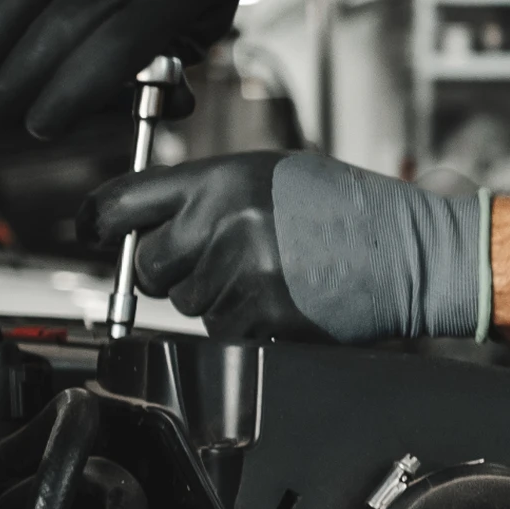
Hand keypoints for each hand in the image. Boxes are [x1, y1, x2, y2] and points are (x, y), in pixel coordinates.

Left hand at [96, 153, 484, 343]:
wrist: (413, 252)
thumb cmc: (350, 212)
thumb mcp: (273, 177)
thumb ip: (207, 195)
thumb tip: (145, 223)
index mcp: (223, 176)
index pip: (124, 200)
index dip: (99, 221)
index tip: (96, 231)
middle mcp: (224, 219)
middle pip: (148, 265)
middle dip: (171, 271)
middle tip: (217, 262)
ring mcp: (242, 270)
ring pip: (186, 304)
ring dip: (215, 299)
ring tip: (271, 275)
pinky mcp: (262, 313)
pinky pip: (221, 332)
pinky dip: (244, 326)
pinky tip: (283, 300)